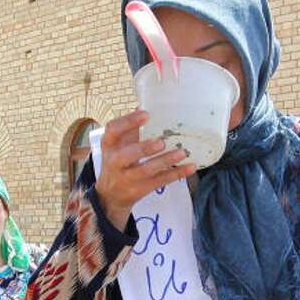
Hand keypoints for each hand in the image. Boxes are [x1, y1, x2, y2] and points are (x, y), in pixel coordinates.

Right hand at [94, 110, 194, 228]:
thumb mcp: (118, 144)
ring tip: (182, 152)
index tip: (146, 114)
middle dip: (143, 148)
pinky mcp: (140, 190)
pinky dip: (176, 174)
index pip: (112, 130)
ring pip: (146, 171)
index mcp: (109, 145)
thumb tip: (145, 103)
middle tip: (161, 142)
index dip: (128, 122)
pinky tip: (190, 167)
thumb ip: (130, 128)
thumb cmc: (118, 161)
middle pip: (126, 156)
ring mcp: (127, 178)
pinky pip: (160, 181)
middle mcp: (115, 162)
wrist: (110, 195)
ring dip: (165, 161)